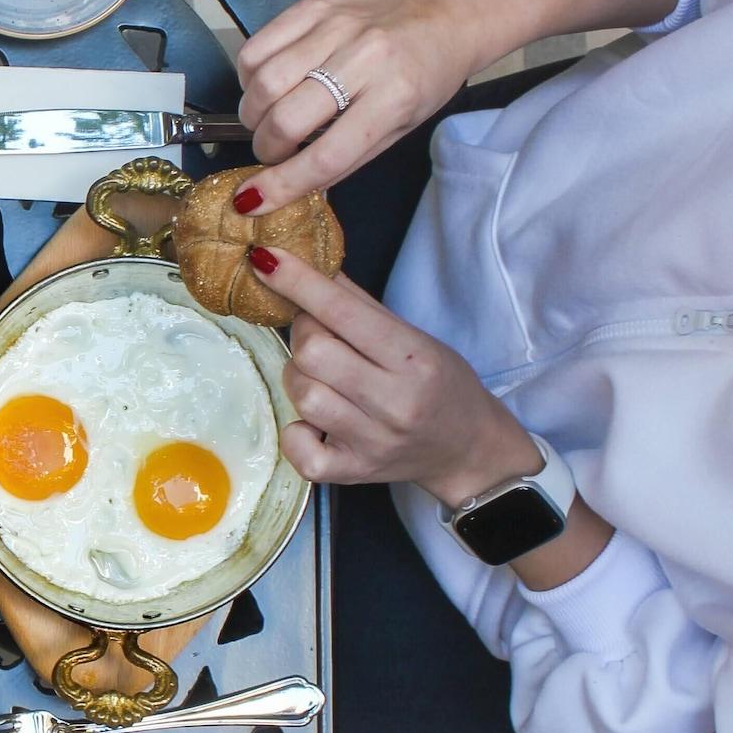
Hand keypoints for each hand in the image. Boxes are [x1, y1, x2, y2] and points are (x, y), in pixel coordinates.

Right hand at [231, 0, 495, 213]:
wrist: (448, 12)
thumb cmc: (428, 75)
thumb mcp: (401, 128)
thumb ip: (346, 158)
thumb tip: (288, 186)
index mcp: (395, 96)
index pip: (326, 155)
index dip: (282, 184)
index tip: (253, 200)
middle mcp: (364, 58)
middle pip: (286, 118)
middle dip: (266, 148)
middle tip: (275, 151)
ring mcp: (335, 27)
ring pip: (264, 83)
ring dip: (253, 115)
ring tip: (267, 119)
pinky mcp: (313, 6)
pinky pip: (256, 48)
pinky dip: (248, 78)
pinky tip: (266, 86)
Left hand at [246, 246, 540, 508]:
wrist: (467, 450)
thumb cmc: (438, 384)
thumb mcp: (414, 337)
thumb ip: (359, 304)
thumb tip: (311, 264)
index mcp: (414, 358)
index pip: (343, 312)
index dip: (299, 283)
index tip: (265, 259)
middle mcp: (396, 402)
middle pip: (312, 354)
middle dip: (302, 335)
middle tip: (315, 335)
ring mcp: (372, 441)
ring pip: (302, 394)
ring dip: (299, 377)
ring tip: (321, 377)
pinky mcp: (353, 473)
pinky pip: (298, 448)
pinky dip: (296, 430)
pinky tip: (315, 422)